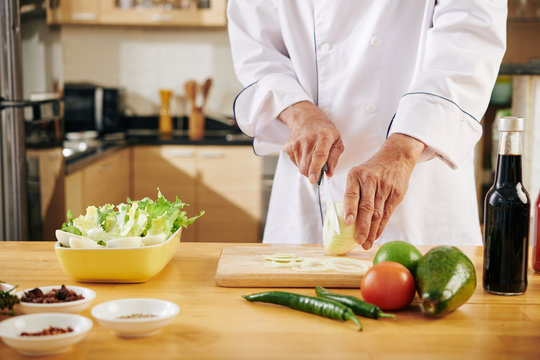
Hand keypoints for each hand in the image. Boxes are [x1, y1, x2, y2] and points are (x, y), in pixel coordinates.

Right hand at [279, 101, 343, 182]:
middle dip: (313, 174)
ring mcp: (296, 143)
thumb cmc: (323, 129)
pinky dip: (302, 163)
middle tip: (319, 172)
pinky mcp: (288, 147)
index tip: (314, 179)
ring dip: (308, 168)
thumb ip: (334, 158)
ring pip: (301, 167)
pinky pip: (295, 163)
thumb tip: (329, 173)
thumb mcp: (336, 140)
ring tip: (312, 157)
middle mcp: (308, 139)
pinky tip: (305, 153)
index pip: (318, 155)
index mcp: (323, 137)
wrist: (305, 117)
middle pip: (307, 165)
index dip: (316, 169)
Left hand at [343, 134, 425, 248]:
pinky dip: (381, 226)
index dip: (350, 209)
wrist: (396, 157)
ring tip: (366, 243)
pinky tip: (376, 235)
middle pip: (366, 207)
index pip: (352, 194)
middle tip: (358, 240)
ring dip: (372, 231)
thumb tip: (345, 218)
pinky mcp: (396, 193)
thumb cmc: (373, 169)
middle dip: (362, 226)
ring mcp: (385, 187)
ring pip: (378, 213)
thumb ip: (353, 192)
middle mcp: (370, 180)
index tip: (348, 222)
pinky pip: (387, 213)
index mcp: (356, 175)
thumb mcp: (359, 173)